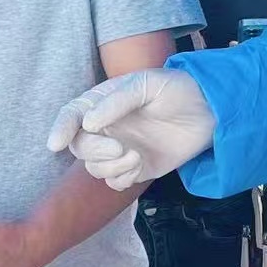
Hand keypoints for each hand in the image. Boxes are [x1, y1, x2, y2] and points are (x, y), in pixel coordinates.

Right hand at [46, 69, 216, 189]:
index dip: (60, 128)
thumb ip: (117, 101)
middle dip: (94, 151)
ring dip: (110, 166)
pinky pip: (114, 182)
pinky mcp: (134, 168)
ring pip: (94, 168)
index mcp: (102, 102)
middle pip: (80, 146)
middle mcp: (106, 128)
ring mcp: (119, 149)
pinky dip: (121, 178)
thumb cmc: (176, 89)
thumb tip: (88, 122)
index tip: (57, 143)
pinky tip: (139, 166)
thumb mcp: (147, 84)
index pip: (71, 116)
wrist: (209, 112)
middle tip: (119, 148)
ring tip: (136, 156)